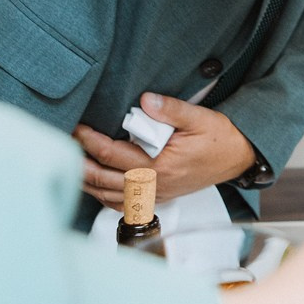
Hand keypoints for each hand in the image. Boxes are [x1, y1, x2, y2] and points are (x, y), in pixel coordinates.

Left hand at [74, 93, 257, 207]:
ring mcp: (154, 194)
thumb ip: (171, 109)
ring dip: (85, 180)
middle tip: (62, 143)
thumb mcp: (201, 118)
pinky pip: (120, 203)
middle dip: (78, 162)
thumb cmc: (221, 139)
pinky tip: (92, 182)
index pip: (113, 155)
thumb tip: (144, 100)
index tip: (76, 127)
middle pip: (102, 180)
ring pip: (106, 195)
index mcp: (160, 167)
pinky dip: (101, 194)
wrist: (240, 158)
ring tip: (69, 161)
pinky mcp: (156, 197)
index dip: (90, 141)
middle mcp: (153, 185)